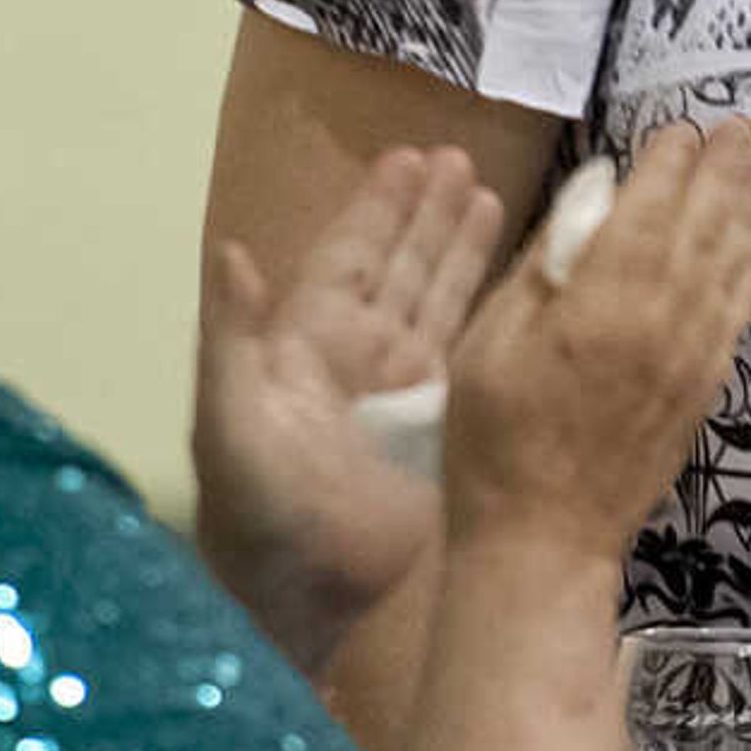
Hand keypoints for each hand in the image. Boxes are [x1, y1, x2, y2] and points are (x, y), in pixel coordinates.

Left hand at [193, 146, 502, 668]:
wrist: (308, 597)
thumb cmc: (260, 509)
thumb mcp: (230, 420)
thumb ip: (233, 335)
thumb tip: (232, 249)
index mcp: (307, 341)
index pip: (350, 254)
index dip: (379, 206)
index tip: (410, 154)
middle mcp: (359, 353)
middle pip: (399, 264)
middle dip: (426, 211)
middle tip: (461, 154)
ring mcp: (405, 389)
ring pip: (438, 297)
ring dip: (460, 246)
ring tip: (490, 191)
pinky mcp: (444, 421)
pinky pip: (473, 348)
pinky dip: (494, 306)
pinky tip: (520, 275)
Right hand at [442, 118, 750, 559]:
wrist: (543, 538)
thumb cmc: (493, 438)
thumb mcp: (489, 339)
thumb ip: (545, 262)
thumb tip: (596, 194)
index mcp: (603, 299)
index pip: (651, 207)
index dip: (670, 162)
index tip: (682, 128)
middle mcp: (662, 318)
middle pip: (704, 226)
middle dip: (725, 171)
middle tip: (745, 127)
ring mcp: (693, 355)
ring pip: (731, 265)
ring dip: (748, 211)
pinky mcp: (705, 388)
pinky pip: (738, 314)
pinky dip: (748, 272)